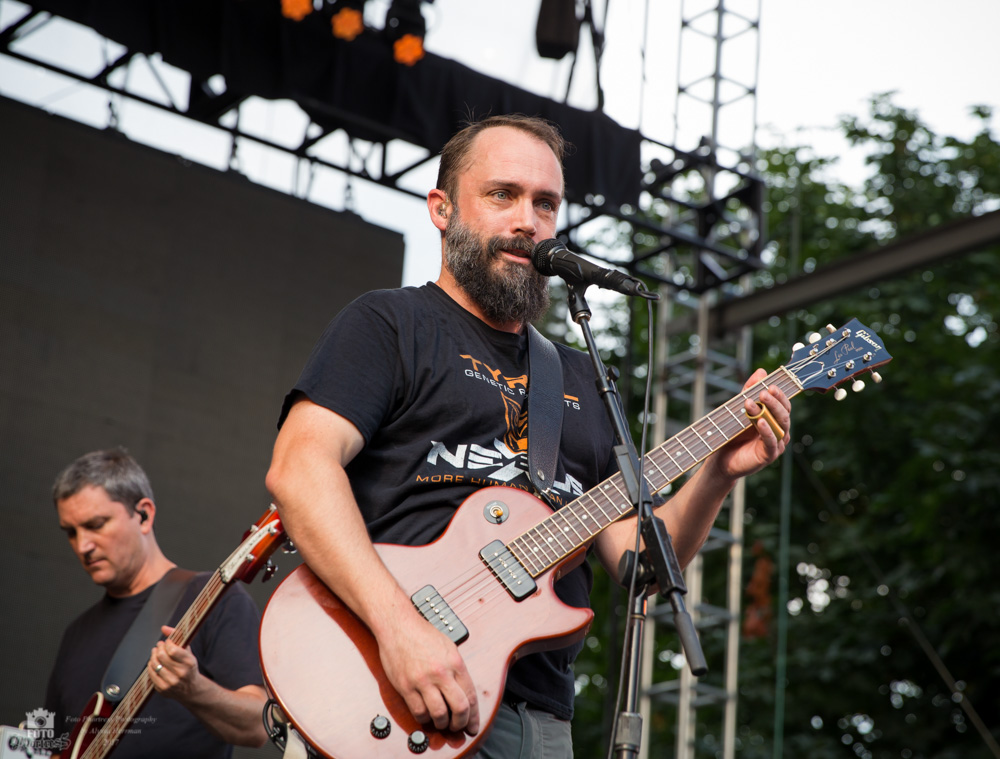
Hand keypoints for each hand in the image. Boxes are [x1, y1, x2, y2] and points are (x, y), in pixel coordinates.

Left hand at [148, 625, 200, 699]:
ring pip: (155, 665)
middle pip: (162, 657)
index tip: (166, 641)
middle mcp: (181, 673)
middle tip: (158, 646)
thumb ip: (177, 637)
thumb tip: (163, 628)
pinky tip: (153, 663)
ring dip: (153, 656)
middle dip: (158, 648)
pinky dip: (150, 666)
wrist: (191, 689)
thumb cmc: (188, 666)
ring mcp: (172, 683)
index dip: (166, 643)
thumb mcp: (188, 652)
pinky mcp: (163, 689)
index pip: (172, 650)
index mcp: (190, 662)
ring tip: (155, 653)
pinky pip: (151, 674)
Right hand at [377, 614, 479, 735]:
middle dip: (460, 723)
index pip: (471, 696)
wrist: (398, 625)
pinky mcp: (406, 686)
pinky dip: (424, 719)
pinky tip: (425, 715)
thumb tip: (463, 694)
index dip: (473, 716)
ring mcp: (423, 680)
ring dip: (441, 723)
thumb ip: (456, 670)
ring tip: (441, 722)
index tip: (472, 726)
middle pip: (459, 708)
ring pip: (439, 714)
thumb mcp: (449, 647)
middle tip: (457, 727)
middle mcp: (441, 672)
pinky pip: (418, 711)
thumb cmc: (422, 634)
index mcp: (455, 663)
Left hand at [708, 368, 790, 479]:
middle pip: (784, 414)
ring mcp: (776, 444)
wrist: (721, 459)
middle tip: (763, 392)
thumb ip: (749, 391)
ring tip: (754, 404)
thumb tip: (761, 371)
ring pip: (780, 427)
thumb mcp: (739, 409)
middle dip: (775, 402)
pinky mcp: (768, 456)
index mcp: (775, 419)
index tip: (770, 385)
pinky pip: (772, 442)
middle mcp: (779, 431)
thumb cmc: (733, 434)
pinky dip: (767, 431)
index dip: (779, 395)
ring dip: (767, 414)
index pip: (784, 405)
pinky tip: (759, 422)